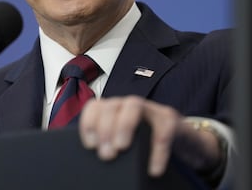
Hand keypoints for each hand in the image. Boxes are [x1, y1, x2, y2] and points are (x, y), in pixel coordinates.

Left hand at [79, 96, 222, 177]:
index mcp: (114, 110)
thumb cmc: (148, 144)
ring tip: (121, 148)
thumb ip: (110, 143)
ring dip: (124, 125)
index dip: (88, 123)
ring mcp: (151, 109)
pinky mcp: (171, 119)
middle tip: (106, 154)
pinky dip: (158, 150)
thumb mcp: (126, 142)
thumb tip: (98, 158)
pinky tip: (154, 169)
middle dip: (105, 129)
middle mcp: (129, 105)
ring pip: (134, 105)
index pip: (95, 107)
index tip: (90, 145)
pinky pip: (164, 129)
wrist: (184, 144)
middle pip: (111, 106)